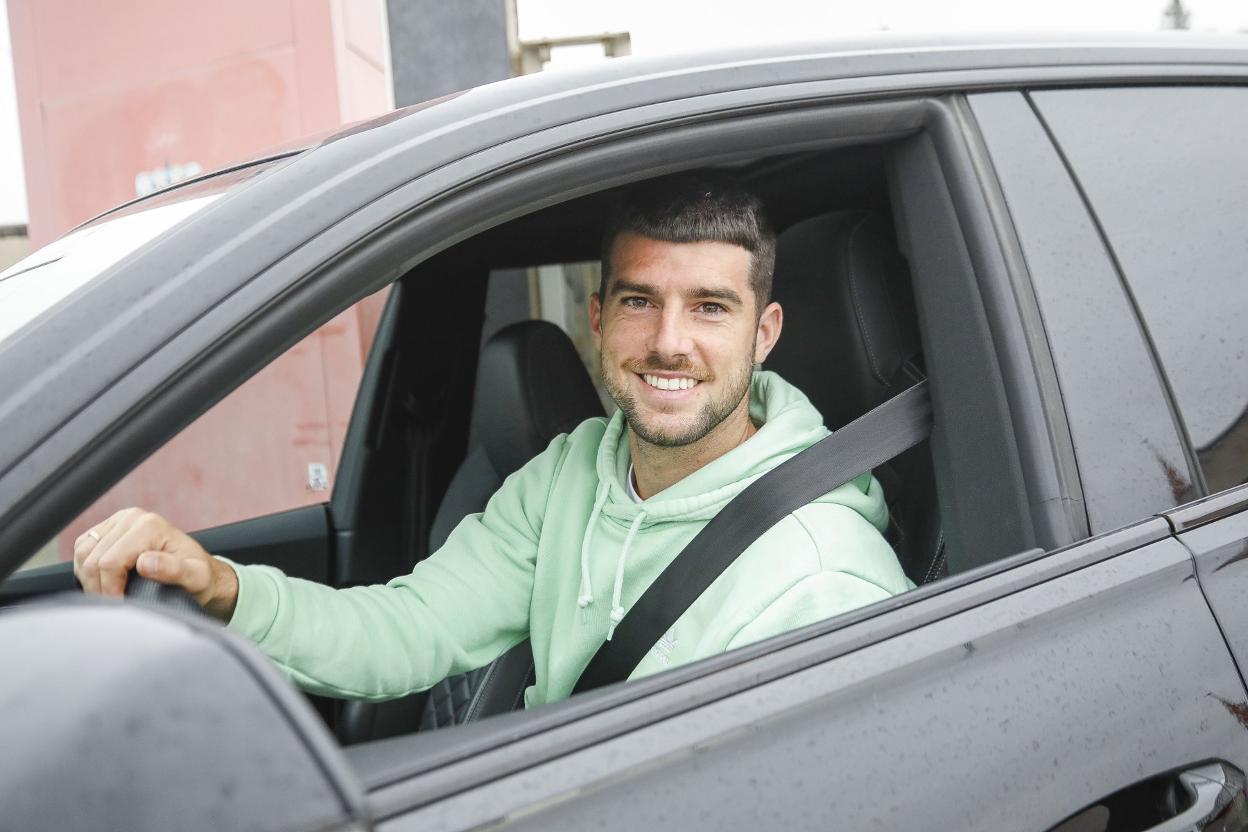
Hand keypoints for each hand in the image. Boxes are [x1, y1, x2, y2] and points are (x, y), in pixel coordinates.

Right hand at [73, 508, 237, 621]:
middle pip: (92, 559)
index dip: (110, 589)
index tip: (121, 605)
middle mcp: (132, 518)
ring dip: (90, 580)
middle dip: (100, 588)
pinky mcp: (108, 529)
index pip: (109, 562)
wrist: (200, 572)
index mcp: (150, 525)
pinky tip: (104, 582)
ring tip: (110, 595)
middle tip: (116, 605)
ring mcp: (118, 521)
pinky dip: (86, 570)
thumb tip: (145, 563)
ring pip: (82, 554)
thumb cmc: (198, 576)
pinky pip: (82, 550)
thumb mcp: (195, 577)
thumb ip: (174, 570)